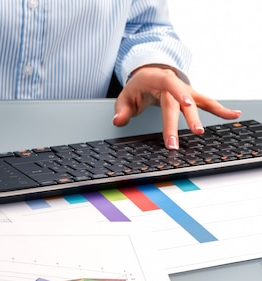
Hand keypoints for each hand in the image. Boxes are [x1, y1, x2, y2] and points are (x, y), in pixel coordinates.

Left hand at [112, 65, 241, 148]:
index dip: (179, 92)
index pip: (168, 83)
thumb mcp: (124, 98)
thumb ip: (121, 110)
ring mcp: (183, 89)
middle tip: (192, 133)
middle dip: (186, 118)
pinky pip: (206, 102)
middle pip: (181, 100)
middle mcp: (172, 82)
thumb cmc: (136, 88)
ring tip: (208, 128)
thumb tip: (118, 121)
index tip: (185, 104)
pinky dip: (219, 109)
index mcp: (156, 78)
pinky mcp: (190, 96)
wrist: (146, 76)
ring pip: (196, 102)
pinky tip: (233, 115)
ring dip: (202, 115)